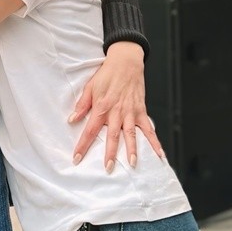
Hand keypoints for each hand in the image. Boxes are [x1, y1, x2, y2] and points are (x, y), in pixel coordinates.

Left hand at [69, 42, 163, 171]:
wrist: (126, 62)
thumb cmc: (106, 75)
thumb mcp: (89, 87)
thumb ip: (82, 105)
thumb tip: (72, 120)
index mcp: (101, 108)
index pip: (90, 130)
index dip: (83, 146)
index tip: (77, 158)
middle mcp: (116, 112)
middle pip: (112, 136)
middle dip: (110, 154)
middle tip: (108, 168)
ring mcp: (130, 112)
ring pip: (131, 134)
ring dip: (132, 150)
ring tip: (132, 164)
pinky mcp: (141, 111)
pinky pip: (148, 129)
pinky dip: (154, 142)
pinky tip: (159, 154)